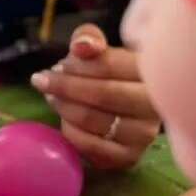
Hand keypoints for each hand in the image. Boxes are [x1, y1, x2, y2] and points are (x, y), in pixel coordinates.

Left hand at [31, 24, 160, 169]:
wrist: (119, 107)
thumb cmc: (106, 72)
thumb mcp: (97, 48)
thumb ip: (87, 38)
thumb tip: (81, 46)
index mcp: (152, 72)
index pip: (109, 65)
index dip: (76, 65)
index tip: (55, 65)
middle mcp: (154, 106)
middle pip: (102, 94)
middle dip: (65, 86)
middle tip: (41, 80)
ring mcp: (142, 135)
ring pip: (92, 120)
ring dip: (63, 106)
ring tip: (51, 96)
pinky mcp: (127, 157)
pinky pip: (87, 144)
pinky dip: (68, 129)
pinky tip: (65, 118)